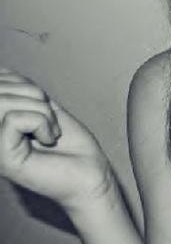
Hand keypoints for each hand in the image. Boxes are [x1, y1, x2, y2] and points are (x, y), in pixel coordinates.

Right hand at [0, 67, 116, 212]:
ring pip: (5, 102)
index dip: (23, 84)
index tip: (40, 106)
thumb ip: (20, 90)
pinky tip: (48, 141)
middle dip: (34, 97)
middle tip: (48, 120)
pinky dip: (42, 124)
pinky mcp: (3, 158)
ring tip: (49, 132)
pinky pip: (16, 119)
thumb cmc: (69, 143)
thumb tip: (2, 71)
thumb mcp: (42, 106)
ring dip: (41, 112)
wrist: (89, 172)